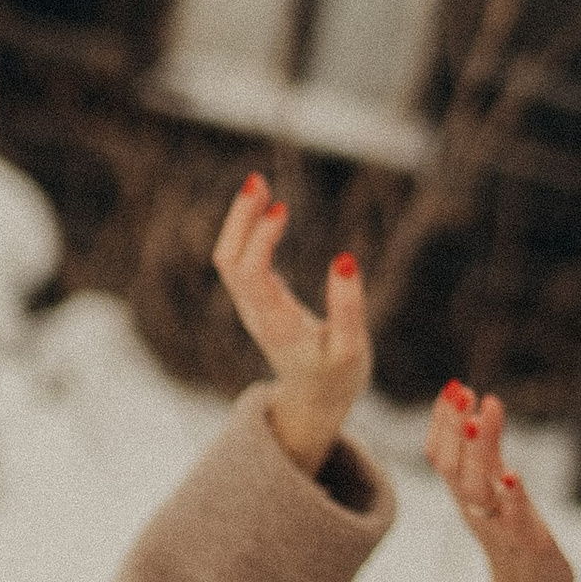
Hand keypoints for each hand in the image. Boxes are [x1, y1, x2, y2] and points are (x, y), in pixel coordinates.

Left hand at [211, 176, 370, 474]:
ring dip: (239, 221)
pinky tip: (265, 208)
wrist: (314, 401)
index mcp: (277, 326)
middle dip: (239, 220)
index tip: (282, 209)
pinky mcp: (255, 300)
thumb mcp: (351, 349)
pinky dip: (246, 230)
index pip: (252, 275)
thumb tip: (344, 258)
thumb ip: (348, 307)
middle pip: (229, 261)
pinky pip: (238, 260)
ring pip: (228, 259)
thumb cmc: (338, 375)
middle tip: (258, 181)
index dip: (260, 240)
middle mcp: (255, 314)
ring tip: (259, 184)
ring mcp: (250, 307)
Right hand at [427, 380, 575, 581]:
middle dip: (457, 429)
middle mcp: (479, 510)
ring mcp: (502, 527)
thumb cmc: (513, 538)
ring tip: (484, 418)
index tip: (451, 387)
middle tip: (461, 391)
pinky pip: (516, 523)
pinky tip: (513, 478)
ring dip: (481, 453)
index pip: (442, 457)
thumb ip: (478, 454)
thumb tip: (463, 404)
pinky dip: (513, 501)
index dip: (444, 424)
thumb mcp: (491, 493)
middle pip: (456, 468)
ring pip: (481, 490)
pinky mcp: (530, 545)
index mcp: (467, 497)